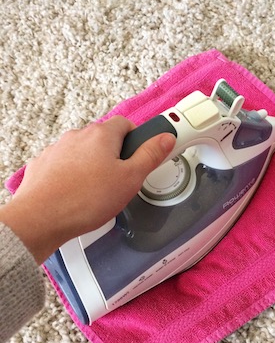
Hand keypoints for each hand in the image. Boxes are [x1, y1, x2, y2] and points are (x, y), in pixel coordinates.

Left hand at [0, 116, 175, 263]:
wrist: (41, 218)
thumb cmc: (85, 200)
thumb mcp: (130, 179)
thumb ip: (150, 156)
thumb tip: (165, 138)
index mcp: (102, 135)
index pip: (126, 124)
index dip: (138, 138)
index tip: (144, 152)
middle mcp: (78, 136)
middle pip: (104, 139)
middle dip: (116, 155)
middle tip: (123, 179)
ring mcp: (58, 149)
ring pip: (84, 152)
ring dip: (94, 165)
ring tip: (99, 191)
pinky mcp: (44, 165)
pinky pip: (65, 165)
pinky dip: (74, 175)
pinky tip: (78, 194)